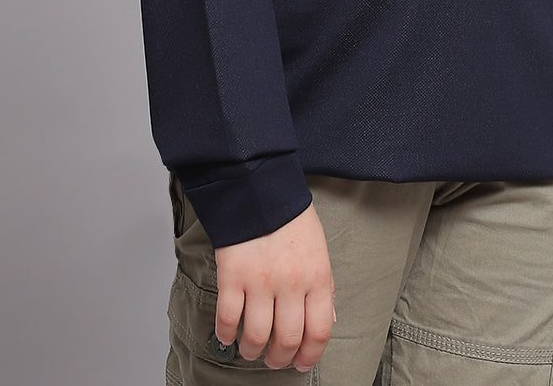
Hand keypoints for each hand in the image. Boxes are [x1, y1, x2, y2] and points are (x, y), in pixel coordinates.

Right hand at [213, 201, 335, 370]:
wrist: (259, 187)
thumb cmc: (290, 218)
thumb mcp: (318, 249)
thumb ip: (323, 287)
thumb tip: (326, 321)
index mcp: (317, 275)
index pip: (319, 331)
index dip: (310, 355)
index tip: (301, 364)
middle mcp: (290, 282)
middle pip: (287, 339)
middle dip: (279, 358)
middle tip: (273, 359)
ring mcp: (259, 280)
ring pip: (256, 336)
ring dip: (252, 351)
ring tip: (251, 349)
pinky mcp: (232, 275)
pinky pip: (228, 318)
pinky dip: (226, 334)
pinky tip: (228, 336)